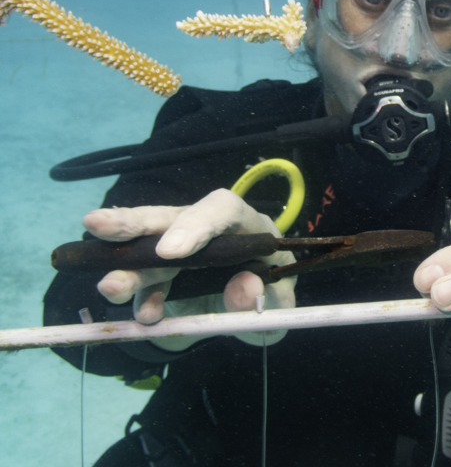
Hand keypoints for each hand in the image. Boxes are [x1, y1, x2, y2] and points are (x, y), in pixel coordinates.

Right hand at [87, 189, 295, 348]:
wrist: (251, 313)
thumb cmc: (269, 298)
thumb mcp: (278, 305)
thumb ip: (265, 298)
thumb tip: (245, 288)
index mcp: (246, 226)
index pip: (222, 208)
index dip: (197, 224)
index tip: (170, 252)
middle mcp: (208, 230)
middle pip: (170, 217)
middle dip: (133, 222)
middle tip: (97, 225)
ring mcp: (180, 248)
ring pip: (146, 247)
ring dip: (124, 266)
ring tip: (110, 287)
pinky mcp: (161, 273)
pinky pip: (144, 282)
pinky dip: (139, 299)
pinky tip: (144, 316)